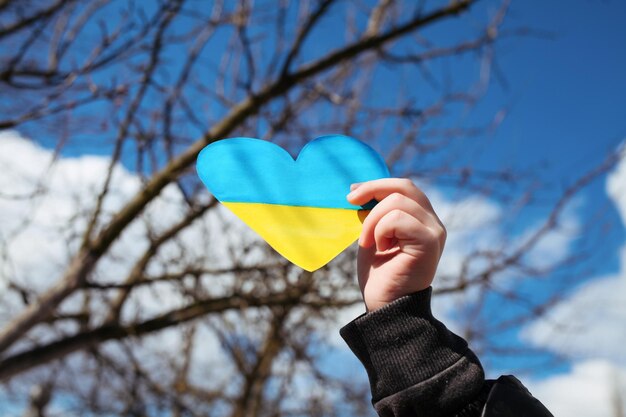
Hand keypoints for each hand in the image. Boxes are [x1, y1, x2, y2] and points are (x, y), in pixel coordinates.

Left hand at [346, 178, 445, 310]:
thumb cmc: (380, 276)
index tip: (352, 193)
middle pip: (404, 187)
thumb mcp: (374, 236)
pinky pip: (398, 219)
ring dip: (373, 221)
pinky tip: (381, 249)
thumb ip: (375, 213)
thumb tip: (360, 190)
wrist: (386, 307)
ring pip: (397, 202)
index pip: (404, 187)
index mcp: (422, 220)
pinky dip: (381, 230)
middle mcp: (433, 223)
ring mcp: (434, 231)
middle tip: (351, 203)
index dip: (377, 184)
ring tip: (370, 243)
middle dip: (372, 190)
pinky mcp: (429, 241)